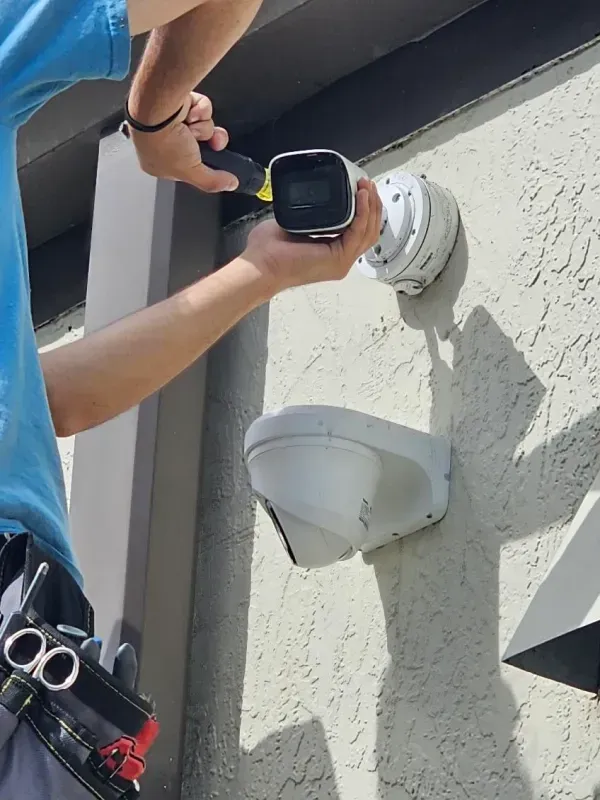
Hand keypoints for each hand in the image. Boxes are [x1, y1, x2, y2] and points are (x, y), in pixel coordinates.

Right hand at [127, 92, 238, 192]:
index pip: (190, 169)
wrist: (156, 107)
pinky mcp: (178, 104)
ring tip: (191, 126)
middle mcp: (164, 143)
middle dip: (212, 143)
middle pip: (202, 148)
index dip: (202, 165)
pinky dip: (200, 111)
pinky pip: (201, 110)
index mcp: (159, 164)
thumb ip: (212, 182)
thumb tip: (231, 184)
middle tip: (213, 143)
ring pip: (204, 128)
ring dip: (204, 127)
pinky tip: (189, 112)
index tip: (212, 165)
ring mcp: (171, 122)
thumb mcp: (190, 171)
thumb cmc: (163, 141)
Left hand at [243, 178, 382, 294]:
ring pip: (369, 231)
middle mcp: (339, 259)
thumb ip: (308, 214)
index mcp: (331, 253)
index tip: (361, 190)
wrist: (261, 265)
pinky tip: (361, 196)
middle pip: (369, 231)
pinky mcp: (339, 258)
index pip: (358, 232)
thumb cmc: (269, 252)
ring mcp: (341, 261)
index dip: (364, 210)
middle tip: (368, 184)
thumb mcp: (294, 224)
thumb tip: (311, 198)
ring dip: (371, 206)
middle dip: (372, 205)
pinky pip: (359, 231)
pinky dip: (363, 212)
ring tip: (367, 187)